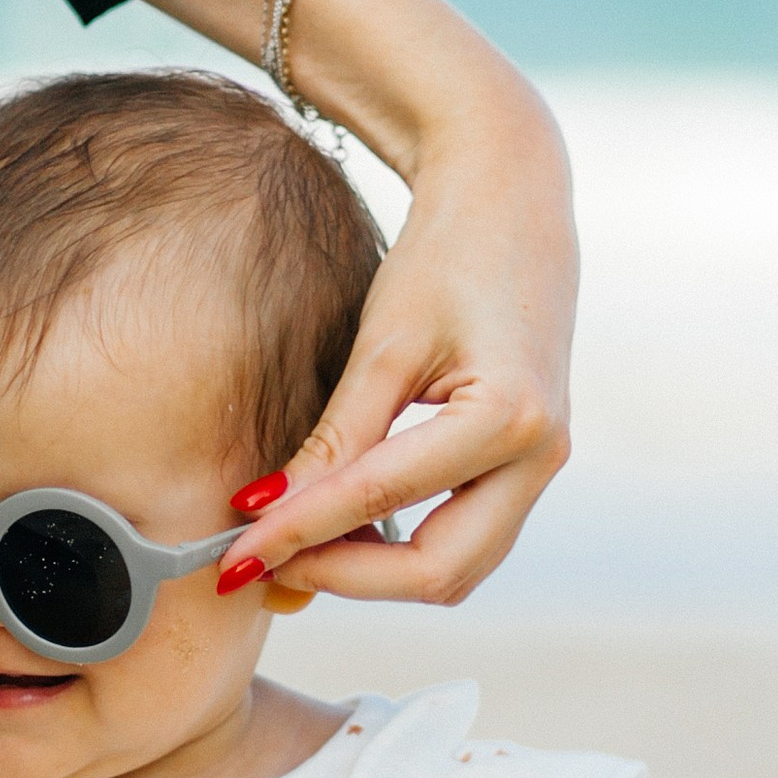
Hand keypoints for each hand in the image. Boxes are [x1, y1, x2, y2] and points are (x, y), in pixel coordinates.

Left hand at [141, 0, 575, 604]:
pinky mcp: (528, 463)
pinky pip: (468, 535)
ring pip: (458, 567)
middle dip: (347, 578)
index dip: (300, 533)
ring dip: (375, 573)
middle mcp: (542, 454)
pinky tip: (341, 530)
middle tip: (267, 566)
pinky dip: (403, 545)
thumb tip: (264, 513)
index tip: (234, 555)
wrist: (513, 199)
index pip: (383, 499)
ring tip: (295, 551)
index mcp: (509, 416)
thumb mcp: (383, 342)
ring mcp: (544, 464)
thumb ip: (332, 438)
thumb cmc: (445, 253)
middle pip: (441, 572)